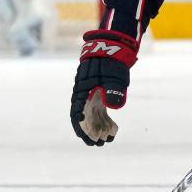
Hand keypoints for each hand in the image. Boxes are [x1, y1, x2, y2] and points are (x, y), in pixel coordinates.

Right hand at [70, 30, 138, 144]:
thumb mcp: (114, 74)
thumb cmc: (112, 61)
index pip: (77, 112)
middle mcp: (84, 93)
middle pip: (83, 117)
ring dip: (97, 128)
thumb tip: (113, 106)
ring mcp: (91, 94)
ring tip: (105, 140)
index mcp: (83, 89)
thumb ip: (113, 89)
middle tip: (97, 144)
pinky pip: (98, 110)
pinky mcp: (98, 94)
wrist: (112, 47)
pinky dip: (103, 120)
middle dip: (89, 132)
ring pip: (91, 115)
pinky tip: (112, 128)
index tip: (87, 139)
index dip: (81, 127)